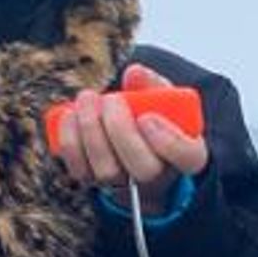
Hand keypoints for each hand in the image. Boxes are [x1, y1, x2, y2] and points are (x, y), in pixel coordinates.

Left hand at [55, 64, 208, 214]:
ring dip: (92, 131)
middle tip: (112, 100)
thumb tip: (134, 73)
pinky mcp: (95, 182)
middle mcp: (158, 176)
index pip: (187, 156)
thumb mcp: (163, 97)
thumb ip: (153, 84)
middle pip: (143, 168)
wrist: (133, 140)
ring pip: (108, 171)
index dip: (169, 141)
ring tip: (87, 98)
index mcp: (186, 153)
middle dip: (122, 131)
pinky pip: (80, 170)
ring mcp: (125, 183)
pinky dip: (71, 142)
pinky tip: (70, 115)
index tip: (147, 117)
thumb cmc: (154, 116)